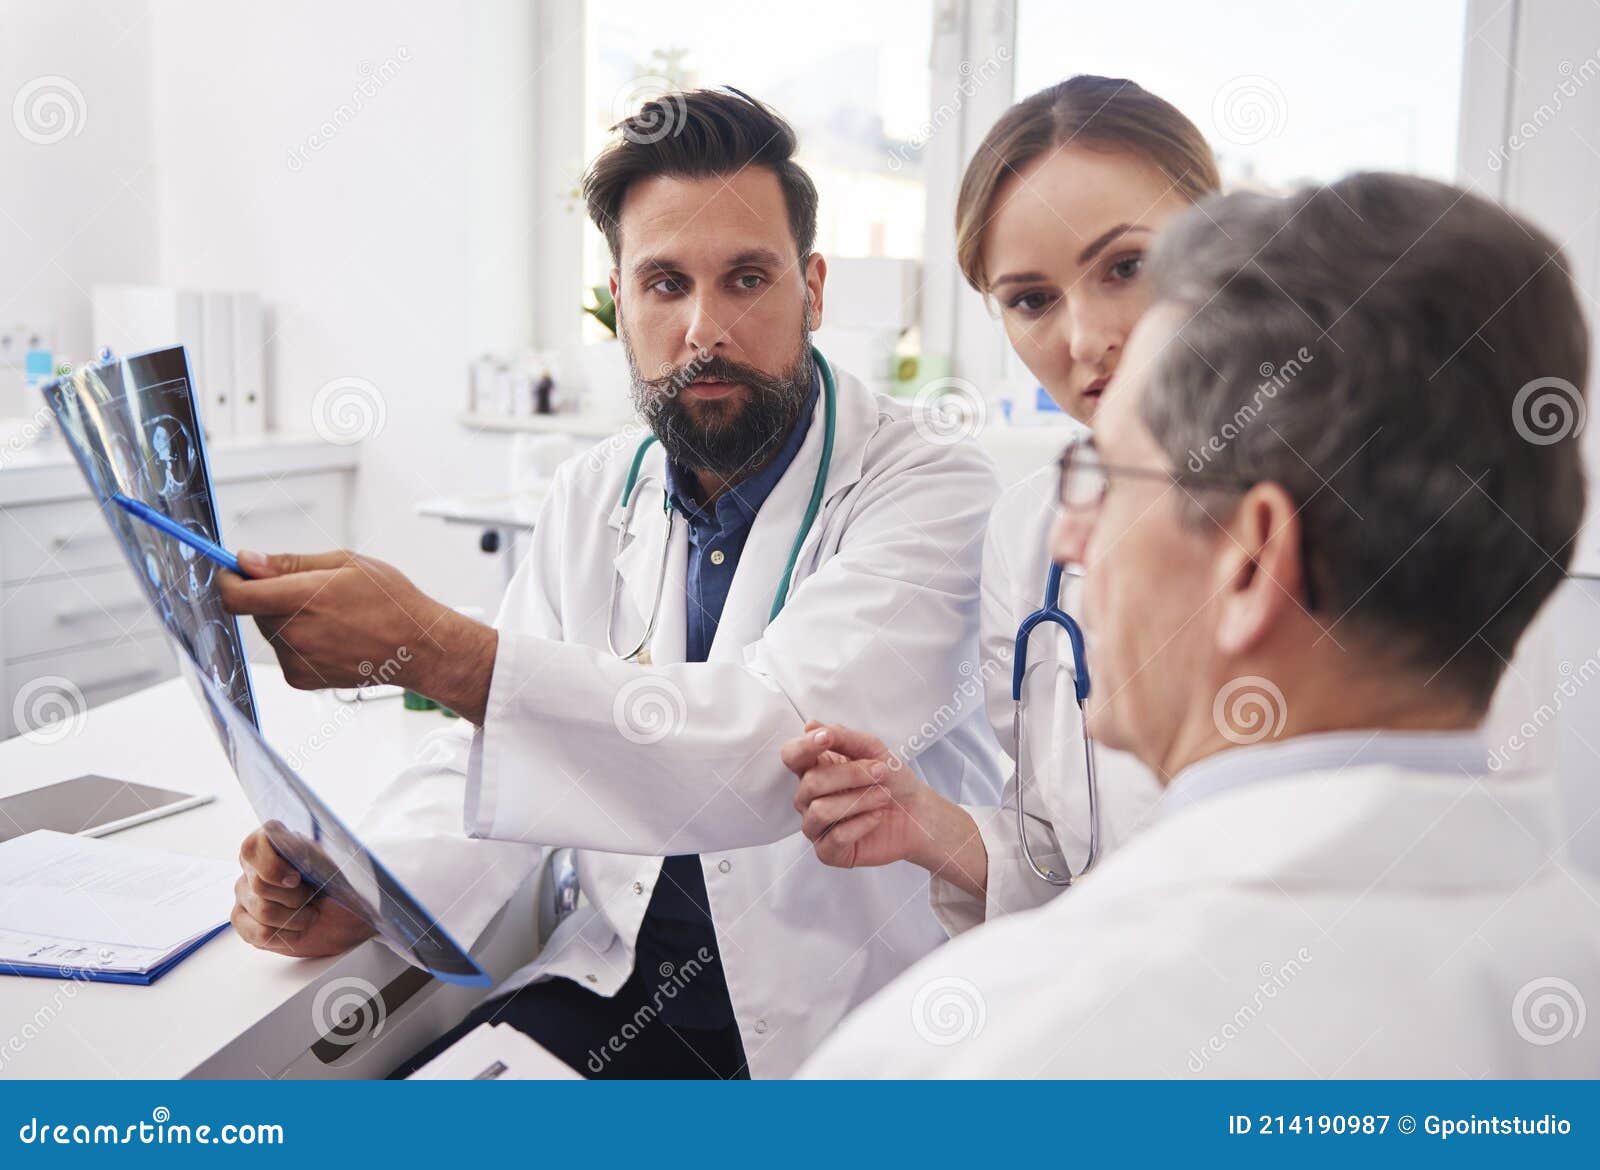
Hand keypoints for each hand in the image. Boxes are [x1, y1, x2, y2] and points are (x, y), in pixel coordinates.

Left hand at [217, 549, 497, 720]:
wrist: (418, 647)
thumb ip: (290, 563)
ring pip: (270, 630)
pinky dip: (298, 642)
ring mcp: (297, 660)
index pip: (237, 595)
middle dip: (271, 595)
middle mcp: (295, 633)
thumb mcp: (345, 564)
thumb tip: (247, 560)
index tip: (233, 571)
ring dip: (287, 618)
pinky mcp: (300, 678)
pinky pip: (284, 652)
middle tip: (312, 592)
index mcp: (304, 599)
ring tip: (331, 616)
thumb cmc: (390, 602)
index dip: (228, 580)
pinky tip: (331, 637)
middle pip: (254, 609)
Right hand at [230, 826, 374, 957]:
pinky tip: (297, 929)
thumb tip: (298, 861)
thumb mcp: (330, 864)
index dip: (273, 867)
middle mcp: (251, 865)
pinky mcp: (242, 920)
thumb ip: (310, 856)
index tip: (297, 879)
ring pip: (264, 911)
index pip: (253, 848)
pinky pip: (260, 934)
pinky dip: (287, 935)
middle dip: (297, 897)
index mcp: (270, 840)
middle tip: (313, 898)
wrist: (342, 913)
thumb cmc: (336, 883)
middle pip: (260, 885)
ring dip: (297, 918)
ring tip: (310, 914)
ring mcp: (243, 892)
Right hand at [781, 721, 956, 869]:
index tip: (826, 739)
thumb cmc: (892, 780)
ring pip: (821, 811)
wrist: (917, 813)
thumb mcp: (872, 749)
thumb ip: (841, 736)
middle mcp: (809, 798)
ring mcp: (816, 826)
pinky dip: (862, 824)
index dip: (804, 747)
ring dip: (859, 800)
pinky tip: (876, 817)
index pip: (792, 756)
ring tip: (883, 796)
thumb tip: (810, 725)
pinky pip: (835, 838)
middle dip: (852, 774)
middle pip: (811, 782)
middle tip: (882, 772)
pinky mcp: (828, 851)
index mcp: (815, 769)